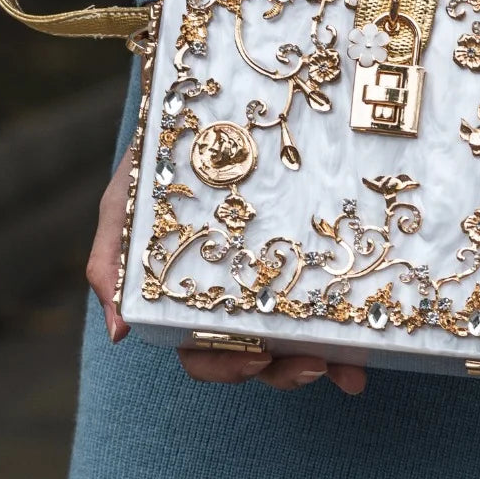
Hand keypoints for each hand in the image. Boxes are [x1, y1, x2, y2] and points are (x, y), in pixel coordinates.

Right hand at [87, 150, 366, 394]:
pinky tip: (369, 335)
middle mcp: (232, 293)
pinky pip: (328, 292)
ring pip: (296, 334)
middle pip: (256, 352)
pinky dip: (347, 321)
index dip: (226, 365)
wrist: (200, 107)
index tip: (254, 358)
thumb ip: (110, 263)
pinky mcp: (306, 247)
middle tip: (314, 365)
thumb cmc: (154, 162)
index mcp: (188, 295)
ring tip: (350, 367)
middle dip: (284, 370)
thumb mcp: (124, 207)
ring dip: (323, 359)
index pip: (202, 349)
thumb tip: (118, 332)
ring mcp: (272, 272)